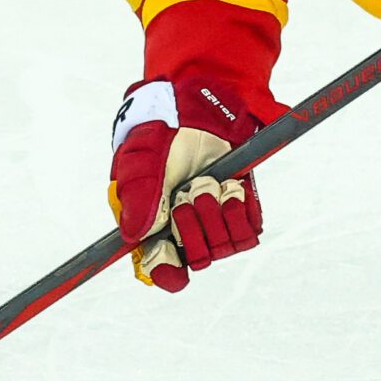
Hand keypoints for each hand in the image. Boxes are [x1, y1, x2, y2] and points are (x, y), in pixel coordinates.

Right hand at [108, 77, 262, 290]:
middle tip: (188, 193)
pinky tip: (230, 187)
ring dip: (216, 213)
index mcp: (152, 229)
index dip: (165, 269)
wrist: (199, 111)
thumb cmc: (162, 137)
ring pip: (223, 247)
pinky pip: (248, 232)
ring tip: (208, 183)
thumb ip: (136, 196)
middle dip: (193, 227)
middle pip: (197, 260)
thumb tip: (132, 234)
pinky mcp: (241, 215)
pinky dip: (239, 210)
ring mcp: (215, 226)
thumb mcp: (141, 161)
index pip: (160, 269)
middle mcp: (184, 233)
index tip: (168, 252)